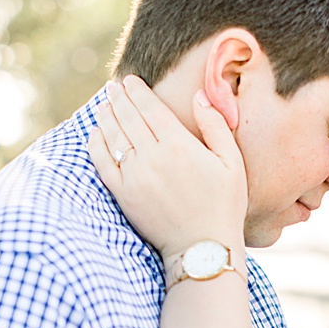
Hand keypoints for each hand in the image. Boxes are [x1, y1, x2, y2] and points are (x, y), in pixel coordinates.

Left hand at [89, 77, 247, 260]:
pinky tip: (96, 133)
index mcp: (180, 145)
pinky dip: (96, 143)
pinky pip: (102, 161)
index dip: (138, 91)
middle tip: (114, 86)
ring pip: (113, 135)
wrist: (203, 247)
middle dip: (119, 98)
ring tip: (106, 104)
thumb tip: (199, 97)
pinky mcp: (123, 192)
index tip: (131, 80)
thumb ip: (215, 126)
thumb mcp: (232, 163)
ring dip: (107, 115)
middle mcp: (153, 156)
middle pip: (128, 117)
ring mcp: (134, 175)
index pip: (151, 108)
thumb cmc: (225, 204)